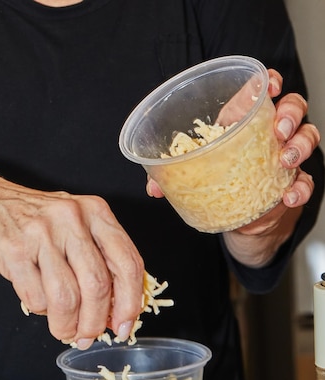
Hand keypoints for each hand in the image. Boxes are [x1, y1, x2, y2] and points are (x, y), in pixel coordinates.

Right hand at [0, 139, 144, 347]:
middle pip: (98, 285)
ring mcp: (41, 232)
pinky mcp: (13, 249)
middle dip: (96, 321)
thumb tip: (116, 309)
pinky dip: (40, 311)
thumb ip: (97, 258)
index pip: (127, 263)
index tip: (124, 326)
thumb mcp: (73, 225)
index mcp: (95, 212)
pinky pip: (36, 297)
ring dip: (68, 325)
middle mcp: (72, 218)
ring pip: (68, 297)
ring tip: (65, 332)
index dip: (131, 302)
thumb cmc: (30, 221)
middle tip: (90, 337)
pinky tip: (38, 305)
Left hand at [146, 69, 319, 212]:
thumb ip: (174, 174)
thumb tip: (153, 187)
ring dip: (299, 145)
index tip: (269, 85)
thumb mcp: (195, 171)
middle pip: (292, 107)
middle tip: (279, 130)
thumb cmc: (218, 180)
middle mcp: (270, 133)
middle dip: (290, 114)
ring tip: (285, 159)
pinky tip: (290, 195)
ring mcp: (285, 155)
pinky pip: (305, 180)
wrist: (238, 216)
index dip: (271, 81)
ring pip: (306, 136)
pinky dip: (301, 187)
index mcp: (243, 119)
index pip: (264, 88)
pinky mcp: (292, 182)